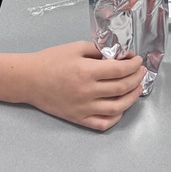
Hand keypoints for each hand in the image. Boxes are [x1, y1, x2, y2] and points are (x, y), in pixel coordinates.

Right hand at [24, 42, 144, 130]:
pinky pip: (103, 123)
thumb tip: (119, 56)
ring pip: (117, 108)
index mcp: (86, 72)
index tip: (137, 59)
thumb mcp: (76, 48)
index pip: (119, 70)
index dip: (133, 65)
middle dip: (136, 78)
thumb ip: (98, 51)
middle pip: (122, 88)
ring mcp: (84, 108)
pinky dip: (116, 117)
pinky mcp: (79, 119)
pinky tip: (121, 107)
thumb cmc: (51, 60)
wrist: (30, 80)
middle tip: (140, 70)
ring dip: (132, 97)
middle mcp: (87, 92)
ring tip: (136, 87)